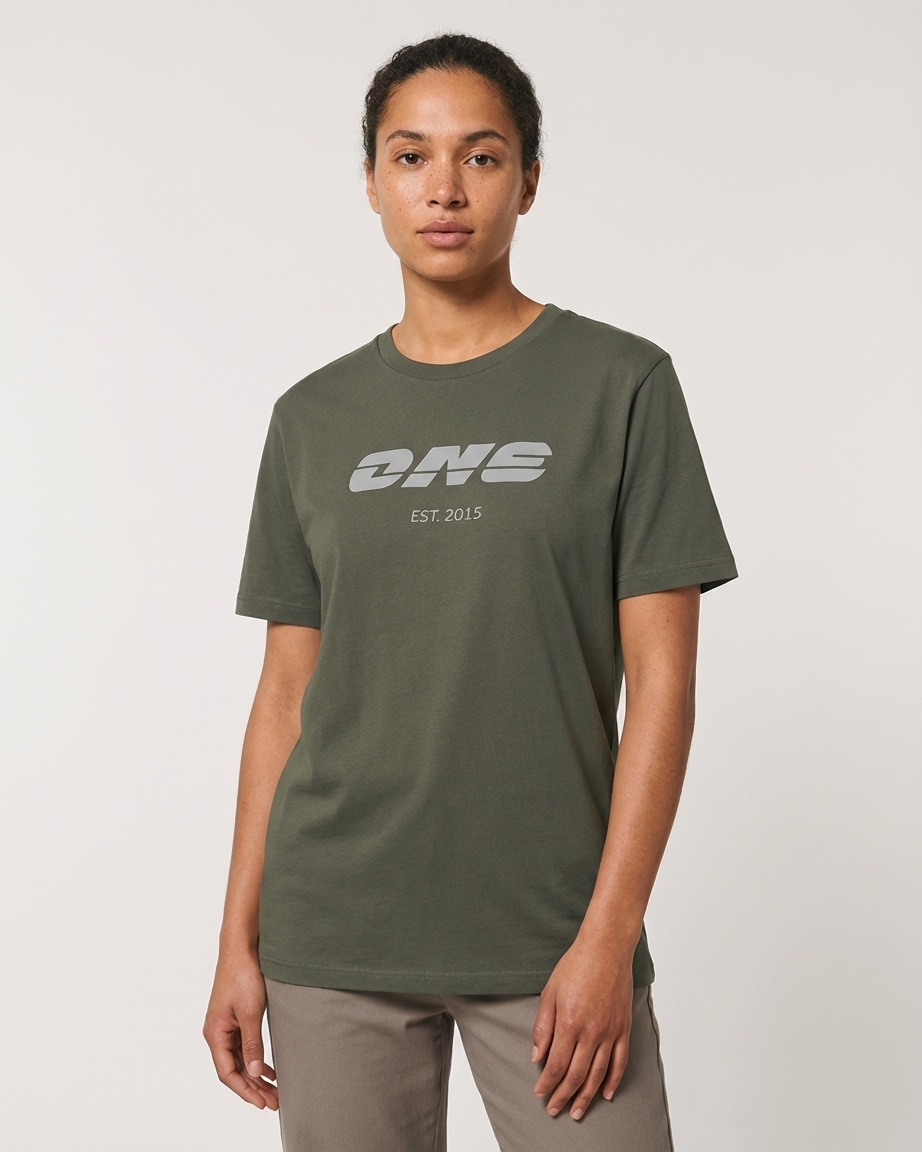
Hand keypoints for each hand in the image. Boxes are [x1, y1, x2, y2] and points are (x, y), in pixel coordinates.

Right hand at [203, 951, 278, 1109]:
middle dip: (253, 1087)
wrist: (241, 949)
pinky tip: (268, 1069)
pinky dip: (255, 1059)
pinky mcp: (234, 1019)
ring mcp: (225, 1027)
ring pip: (239, 1060)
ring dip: (255, 1075)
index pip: (227, 1073)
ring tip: (274, 1090)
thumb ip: (252, 1043)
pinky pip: (243, 1047)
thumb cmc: (242, 976)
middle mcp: (217, 1033)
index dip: (245, 1090)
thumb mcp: (251, 1012)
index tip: (262, 1103)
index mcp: (215, 1034)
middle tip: (274, 1101)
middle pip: (234, 1069)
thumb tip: (254, 1072)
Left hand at [531, 938, 633, 1119]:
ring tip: (578, 1111)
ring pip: (597, 1074)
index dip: (547, 1083)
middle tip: (555, 1109)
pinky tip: (606, 1094)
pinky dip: (613, 1081)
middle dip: (563, 1096)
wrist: (606, 949)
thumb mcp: (549, 993)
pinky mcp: (623, 1028)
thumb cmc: (575, 966)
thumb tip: (537, 1056)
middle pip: (575, 1075)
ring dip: (586, 1096)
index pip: (556, 1065)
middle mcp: (591, 1032)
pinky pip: (620, 1062)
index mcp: (569, 1023)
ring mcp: (610, 1032)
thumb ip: (543, 1028)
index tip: (540, 1093)